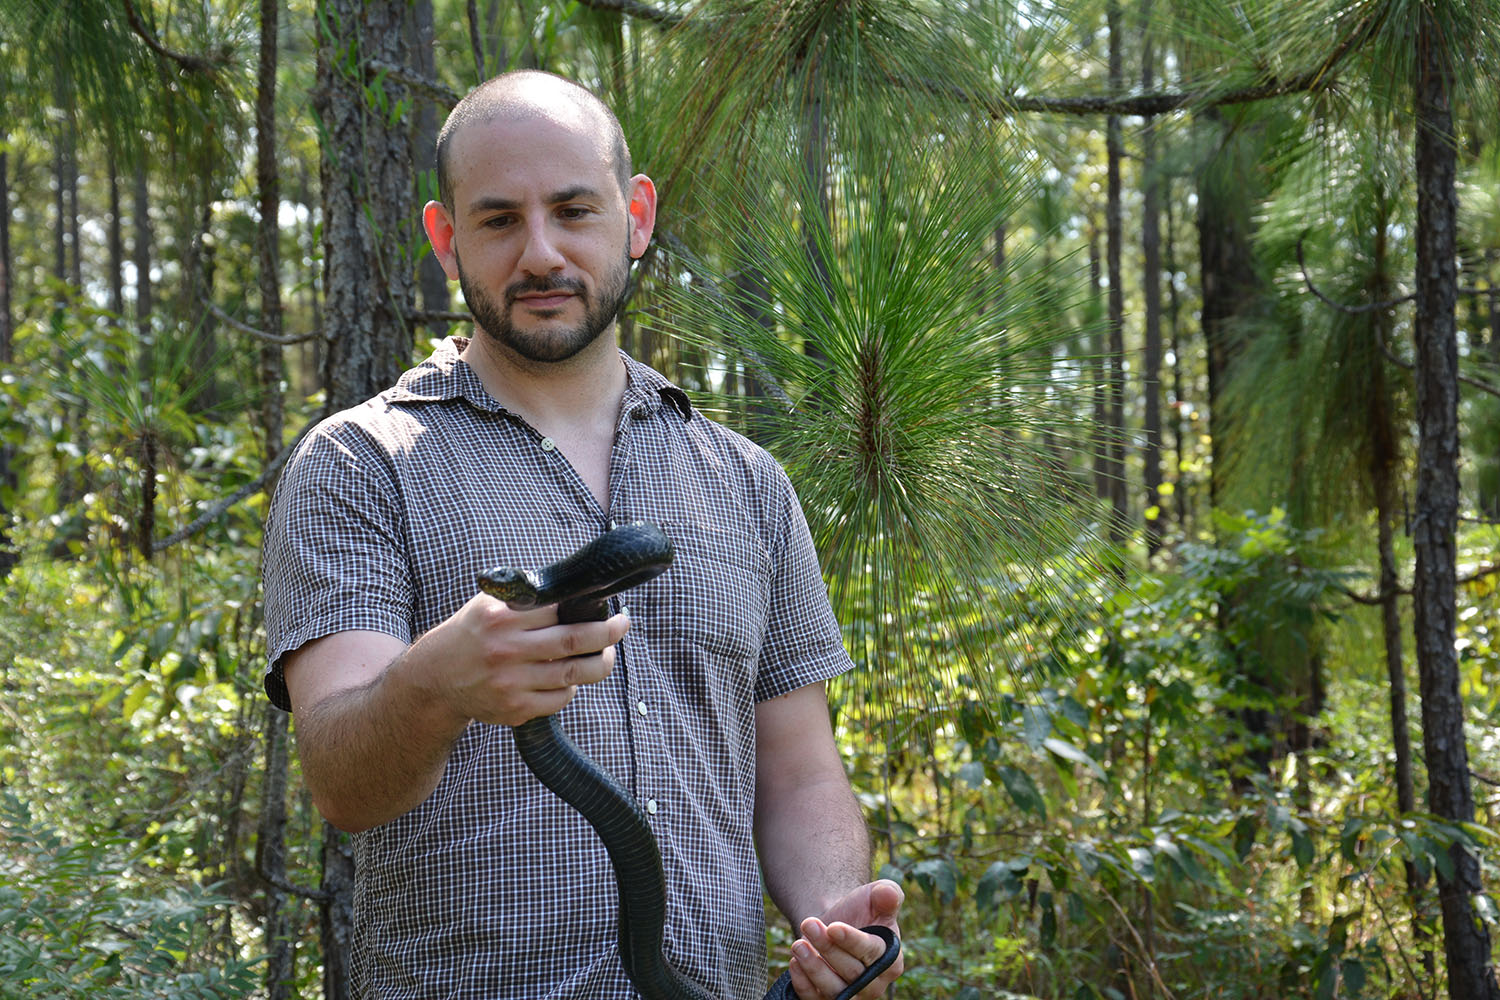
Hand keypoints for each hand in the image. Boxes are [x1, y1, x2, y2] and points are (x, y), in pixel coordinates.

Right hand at [414, 593, 630, 726]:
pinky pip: (560, 698)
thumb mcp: (489, 605)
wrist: (435, 679)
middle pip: (575, 639)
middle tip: (622, 624)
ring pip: (574, 673)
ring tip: (607, 654)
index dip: (585, 606)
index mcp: (501, 617)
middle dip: (608, 632)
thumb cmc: (472, 634)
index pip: (559, 608)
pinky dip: (571, 687)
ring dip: (599, 663)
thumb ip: (527, 597)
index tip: (604, 605)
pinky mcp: (515, 709)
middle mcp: (506, 649)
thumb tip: (576, 587)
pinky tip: (570, 678)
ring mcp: (511, 682)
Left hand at [787, 880, 904, 999]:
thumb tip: (888, 894)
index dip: (852, 941)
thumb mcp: (875, 896)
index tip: (833, 927)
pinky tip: (794, 962)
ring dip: (814, 968)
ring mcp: (851, 995)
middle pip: (852, 974)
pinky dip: (803, 984)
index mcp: (891, 961)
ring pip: (833, 991)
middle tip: (808, 924)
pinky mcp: (826, 999)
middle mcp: (874, 985)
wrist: (835, 924)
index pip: (873, 954)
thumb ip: (886, 894)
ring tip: (798, 944)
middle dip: (828, 948)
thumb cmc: (861, 911)